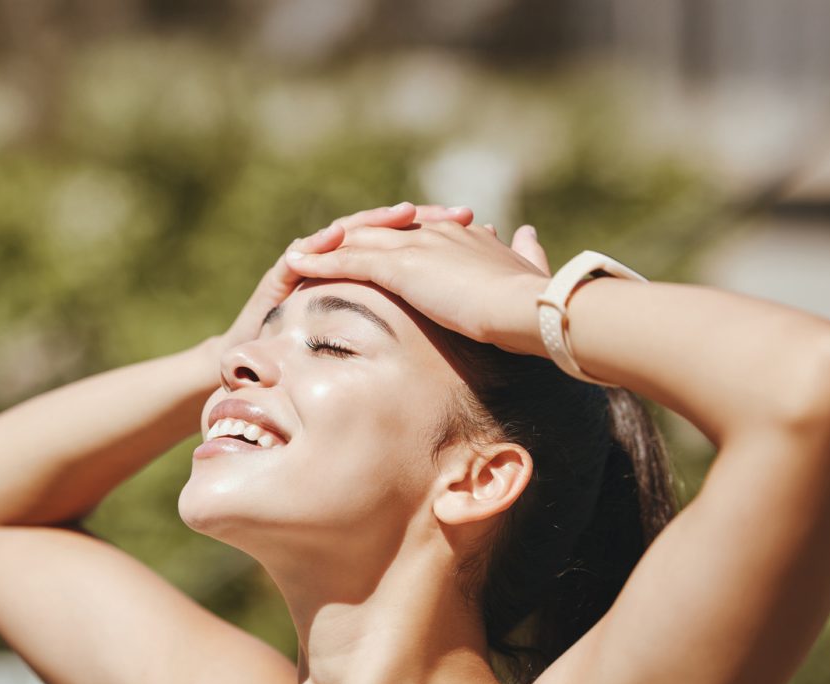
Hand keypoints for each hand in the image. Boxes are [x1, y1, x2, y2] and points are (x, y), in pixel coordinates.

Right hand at [202, 203, 474, 371]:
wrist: (258, 372)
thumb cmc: (314, 363)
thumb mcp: (372, 343)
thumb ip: (404, 325)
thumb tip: (458, 323)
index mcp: (366, 275)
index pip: (402, 243)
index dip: (437, 232)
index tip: (474, 224)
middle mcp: (339, 263)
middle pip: (378, 231)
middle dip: (413, 219)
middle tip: (450, 212)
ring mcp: (309, 265)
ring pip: (342, 234)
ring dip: (371, 224)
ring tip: (401, 215)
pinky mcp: (279, 279)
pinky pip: (300, 254)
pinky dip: (318, 245)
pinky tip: (337, 237)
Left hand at [282, 221, 553, 353]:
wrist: (528, 307)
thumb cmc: (533, 301)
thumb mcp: (528, 272)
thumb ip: (527, 252)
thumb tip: (529, 235)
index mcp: (461, 236)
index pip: (418, 233)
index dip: (393, 240)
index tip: (375, 249)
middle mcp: (433, 234)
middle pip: (382, 230)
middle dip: (352, 239)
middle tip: (323, 248)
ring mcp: (414, 248)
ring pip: (358, 241)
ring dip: (326, 247)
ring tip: (297, 256)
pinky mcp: (399, 267)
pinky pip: (348, 260)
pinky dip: (320, 261)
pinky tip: (296, 265)